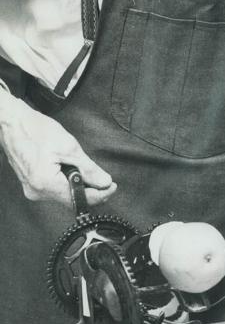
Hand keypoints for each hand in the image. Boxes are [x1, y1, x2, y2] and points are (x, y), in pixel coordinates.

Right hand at [0, 93, 115, 207]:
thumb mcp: (69, 147)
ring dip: (79, 187)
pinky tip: (72, 172)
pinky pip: (54, 189)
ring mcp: (32, 189)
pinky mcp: (31, 184)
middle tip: (106, 182)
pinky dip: (67, 183)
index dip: (100, 195)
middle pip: (71, 200)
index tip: (112, 187)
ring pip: (63, 195)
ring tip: (88, 173)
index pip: (80, 199)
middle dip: (91, 192)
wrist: (12, 123)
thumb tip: (104, 182)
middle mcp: (37, 191)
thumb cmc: (35, 130)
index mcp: (46, 184)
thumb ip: (89, 169)